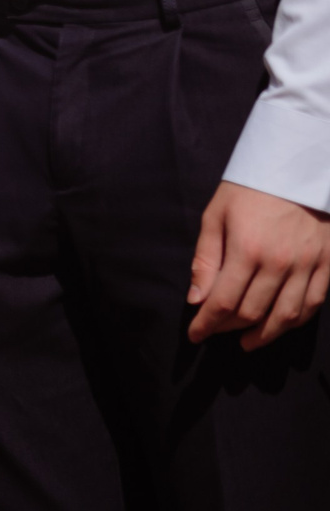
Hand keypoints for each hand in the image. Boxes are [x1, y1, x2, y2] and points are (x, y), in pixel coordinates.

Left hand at [187, 179, 329, 349]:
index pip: (223, 302)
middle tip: (216, 331)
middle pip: (253, 313)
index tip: (195, 335)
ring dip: (264, 335)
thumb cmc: (248, 191)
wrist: (296, 169)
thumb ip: (205, 260)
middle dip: (229, 328)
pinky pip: (314, 304)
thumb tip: (197, 299)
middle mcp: (280, 263)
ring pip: (286, 316)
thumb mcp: (215, 216)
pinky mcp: (327, 264)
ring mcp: (308, 266)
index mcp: (247, 250)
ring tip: (246, 341)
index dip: (206, 324)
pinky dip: (296, 321)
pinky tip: (279, 325)